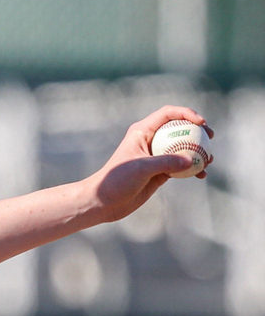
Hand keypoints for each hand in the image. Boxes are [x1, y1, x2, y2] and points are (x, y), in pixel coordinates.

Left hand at [85, 105, 212, 223]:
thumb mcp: (141, 168)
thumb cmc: (117, 180)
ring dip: (198, 151)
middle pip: (178, 128)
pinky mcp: (160, 171)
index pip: (168, 114)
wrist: (104, 200)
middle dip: (197, 130)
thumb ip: (166, 162)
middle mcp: (150, 140)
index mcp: (142, 131)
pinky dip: (192, 168)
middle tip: (210, 138)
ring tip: (210, 160)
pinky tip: (201, 175)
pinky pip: (181, 166)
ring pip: (182, 148)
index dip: (186, 114)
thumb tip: (190, 159)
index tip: (201, 123)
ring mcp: (156, 156)